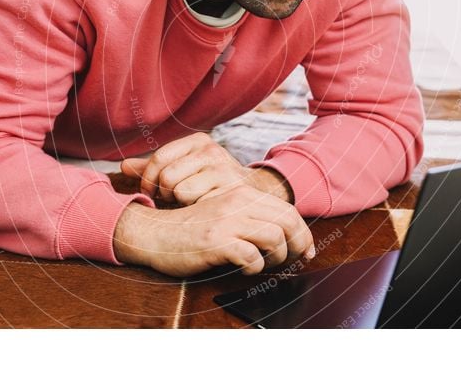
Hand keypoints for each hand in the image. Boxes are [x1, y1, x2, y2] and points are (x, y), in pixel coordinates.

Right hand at [112, 185, 314, 276]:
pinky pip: (251, 256)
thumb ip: (250, 218)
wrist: (154, 232)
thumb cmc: (192, 229)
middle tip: (294, 260)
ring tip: (264, 264)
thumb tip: (283, 236)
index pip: (288, 209)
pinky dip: (254, 267)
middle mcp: (237, 203)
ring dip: (276, 257)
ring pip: (275, 238)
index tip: (306, 250)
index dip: (303, 232)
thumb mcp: (224, 213)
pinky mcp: (216, 241)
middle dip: (298, 245)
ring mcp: (227, 221)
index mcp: (242, 194)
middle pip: (288, 221)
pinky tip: (244, 268)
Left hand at [120, 132, 291, 204]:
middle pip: (167, 176)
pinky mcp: (231, 190)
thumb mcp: (183, 170)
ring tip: (190, 204)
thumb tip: (123, 166)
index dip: (148, 180)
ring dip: (180, 204)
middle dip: (165, 193)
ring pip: (180, 191)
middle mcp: (211, 150)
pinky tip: (202, 211)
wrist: (252, 196)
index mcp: (197, 141)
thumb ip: (153, 169)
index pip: (159, 159)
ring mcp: (223, 169)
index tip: (151, 192)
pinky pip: (197, 205)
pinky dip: (195, 212)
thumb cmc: (209, 184)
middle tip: (173, 200)